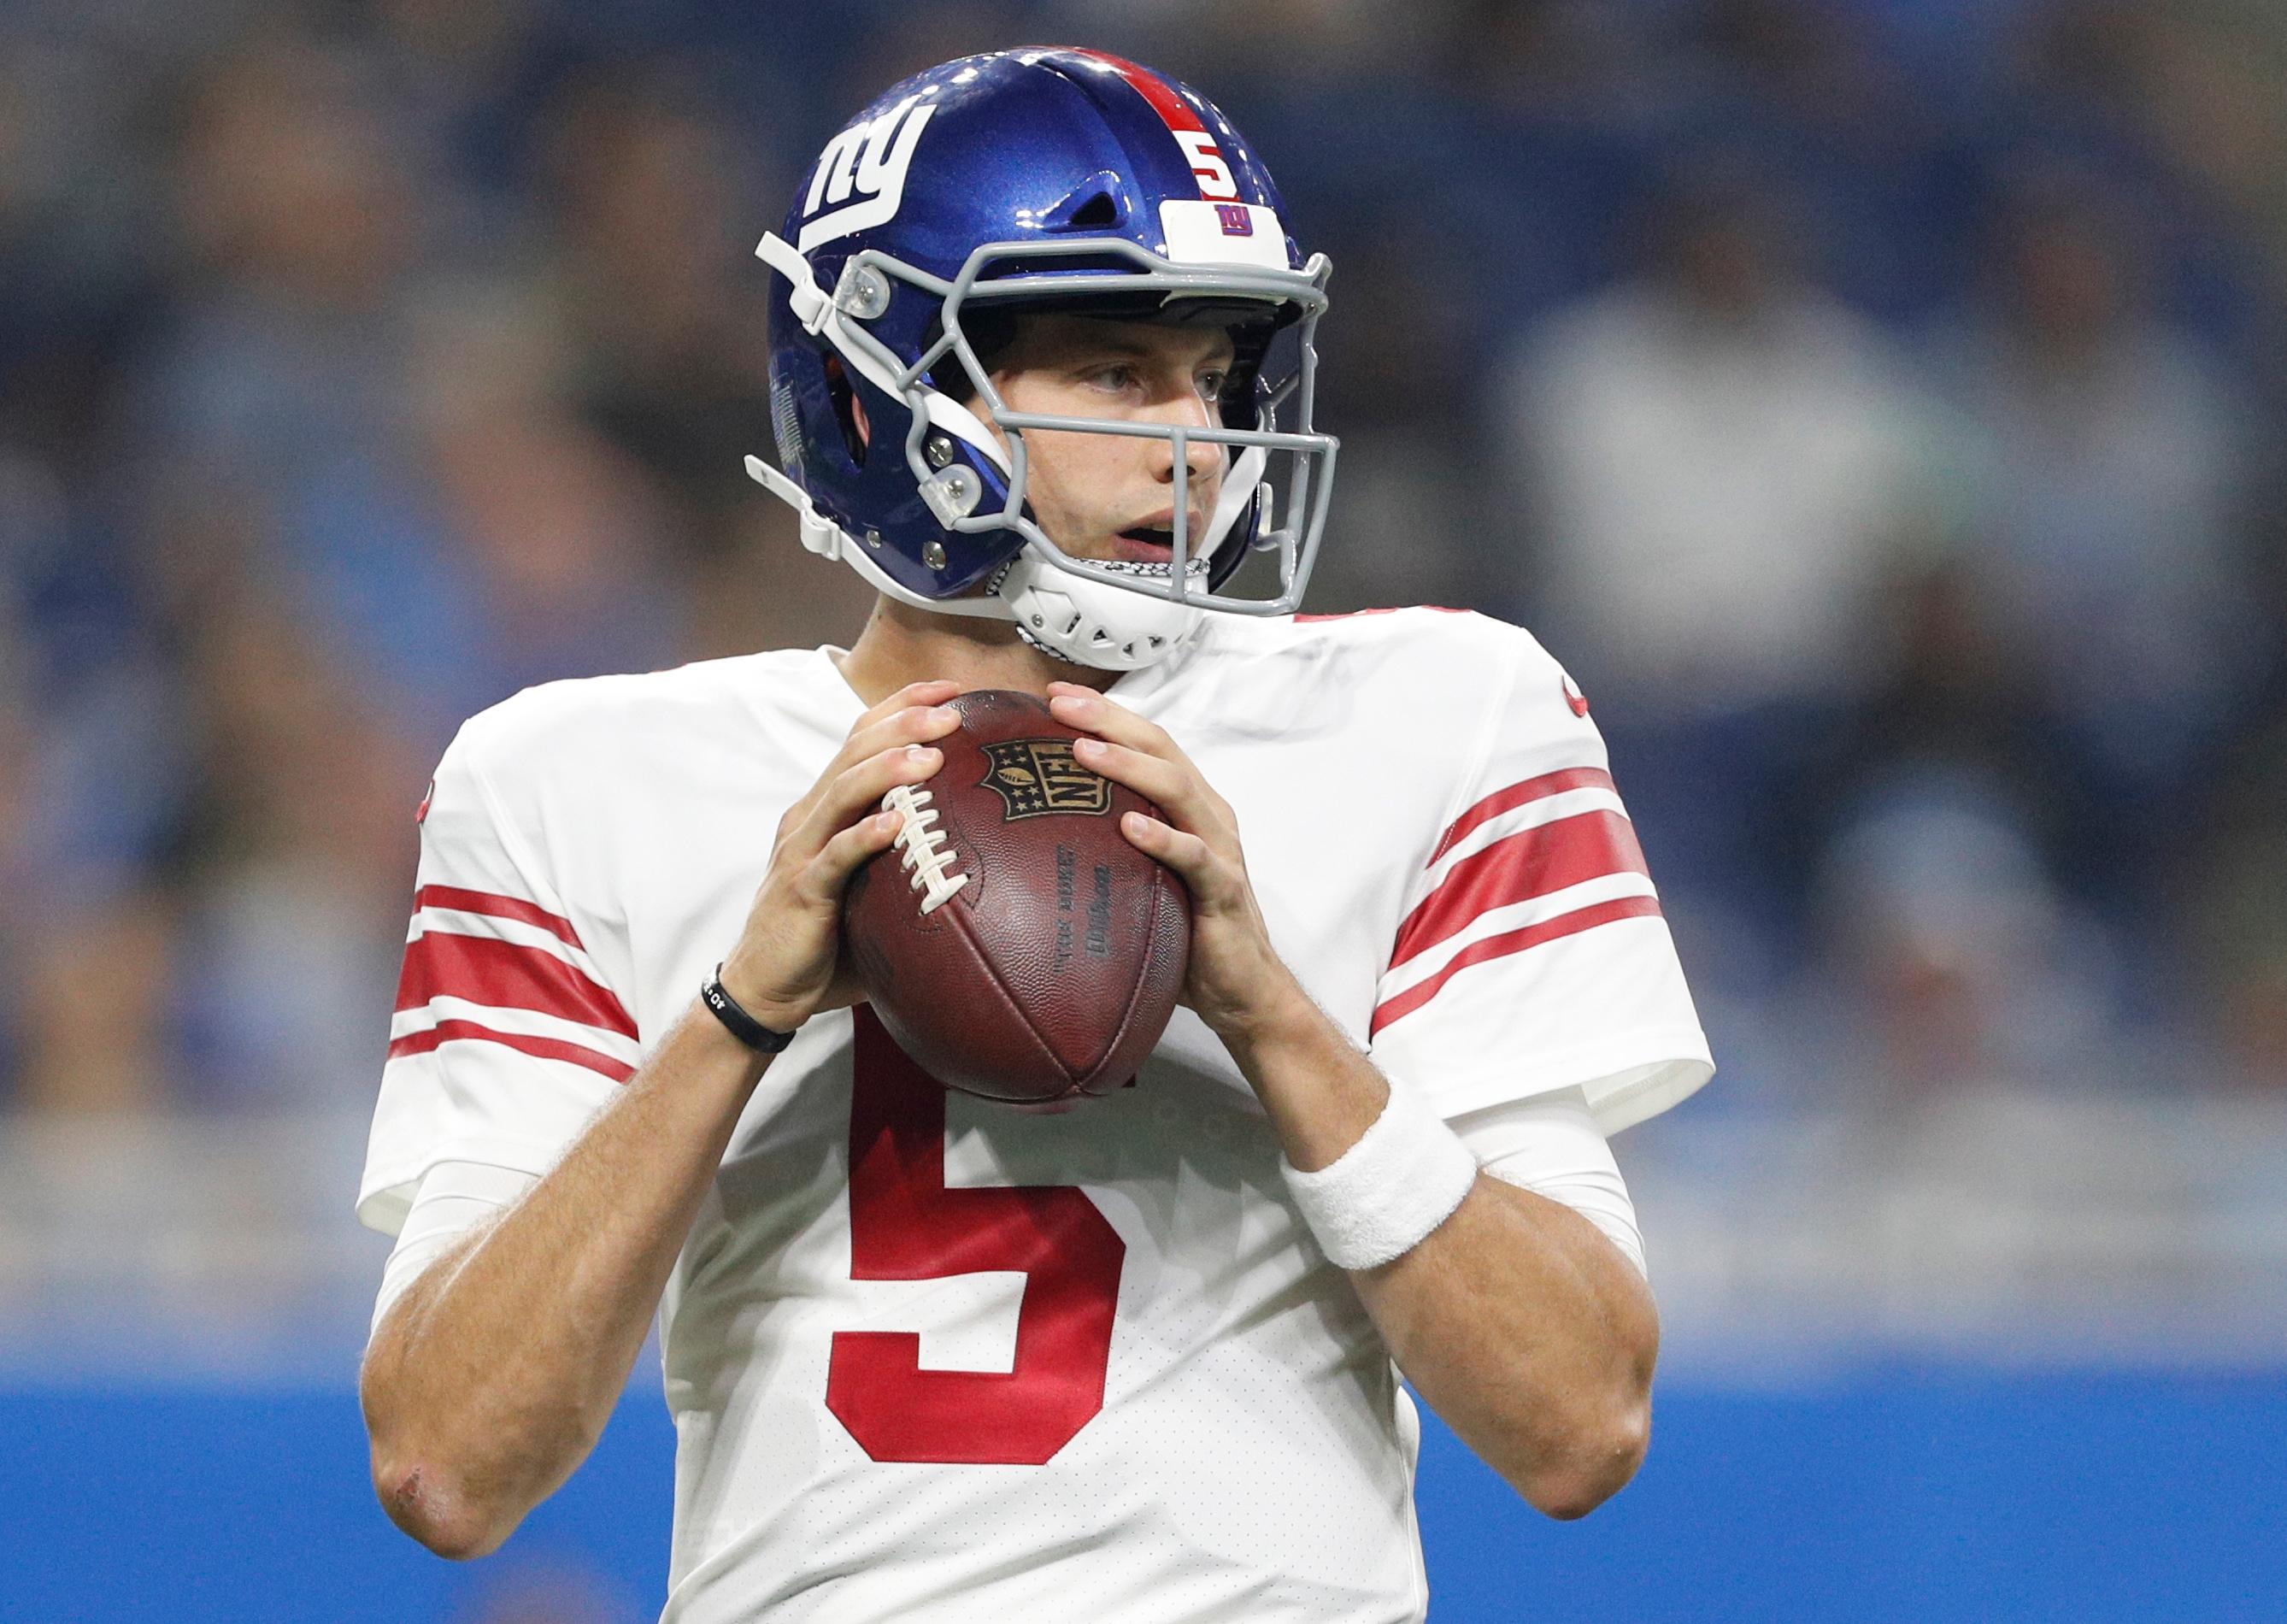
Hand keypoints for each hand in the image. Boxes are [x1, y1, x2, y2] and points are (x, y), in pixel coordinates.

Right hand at [717, 680, 963, 1031]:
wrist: (768, 986)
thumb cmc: (828, 935)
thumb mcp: (873, 884)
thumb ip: (910, 857)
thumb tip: (989, 852)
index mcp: (827, 807)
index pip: (862, 738)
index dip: (902, 706)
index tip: (951, 690)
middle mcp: (812, 817)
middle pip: (855, 752)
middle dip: (904, 723)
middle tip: (952, 711)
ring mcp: (803, 851)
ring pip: (843, 793)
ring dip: (887, 770)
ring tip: (930, 756)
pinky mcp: (803, 890)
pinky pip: (834, 857)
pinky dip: (864, 837)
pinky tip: (894, 825)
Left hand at [1046, 682, 1299, 1042]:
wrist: (1244, 990)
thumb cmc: (1186, 932)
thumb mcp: (1140, 877)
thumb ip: (1108, 846)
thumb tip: (1033, 835)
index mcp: (1187, 807)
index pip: (1146, 743)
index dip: (1104, 713)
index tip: (1054, 694)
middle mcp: (1207, 816)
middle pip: (1160, 748)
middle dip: (1108, 720)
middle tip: (1059, 705)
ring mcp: (1219, 849)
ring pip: (1176, 789)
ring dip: (1127, 766)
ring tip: (1082, 751)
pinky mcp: (1223, 890)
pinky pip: (1194, 858)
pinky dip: (1163, 838)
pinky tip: (1129, 827)